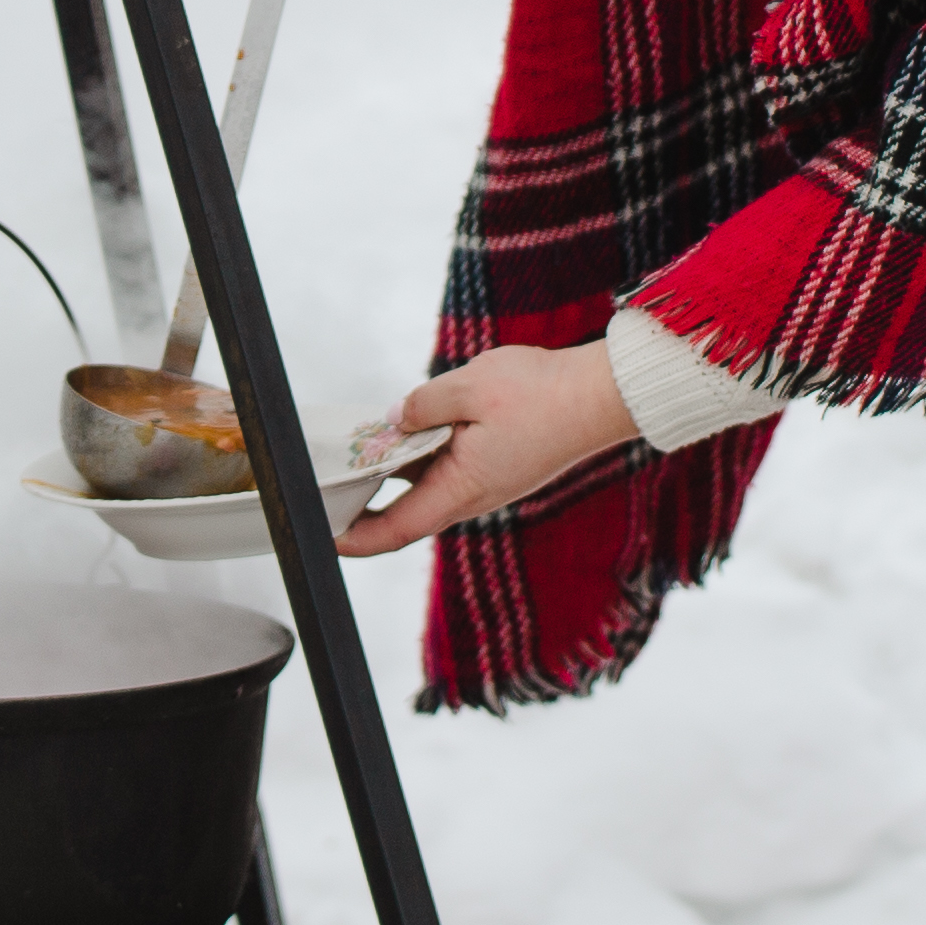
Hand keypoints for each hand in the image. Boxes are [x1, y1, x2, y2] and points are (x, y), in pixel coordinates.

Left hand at [336, 342, 634, 554]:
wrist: (605, 395)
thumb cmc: (544, 394)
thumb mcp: (469, 386)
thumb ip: (422, 404)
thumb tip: (395, 418)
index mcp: (461, 488)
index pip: (394, 530)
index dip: (353, 538)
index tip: (320, 535)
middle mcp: (472, 495)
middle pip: (405, 511)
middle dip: (363, 499)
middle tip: (324, 479)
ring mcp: (487, 480)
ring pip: (427, 484)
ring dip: (392, 471)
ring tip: (355, 447)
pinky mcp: (498, 464)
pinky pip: (448, 465)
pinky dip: (420, 453)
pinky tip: (405, 426)